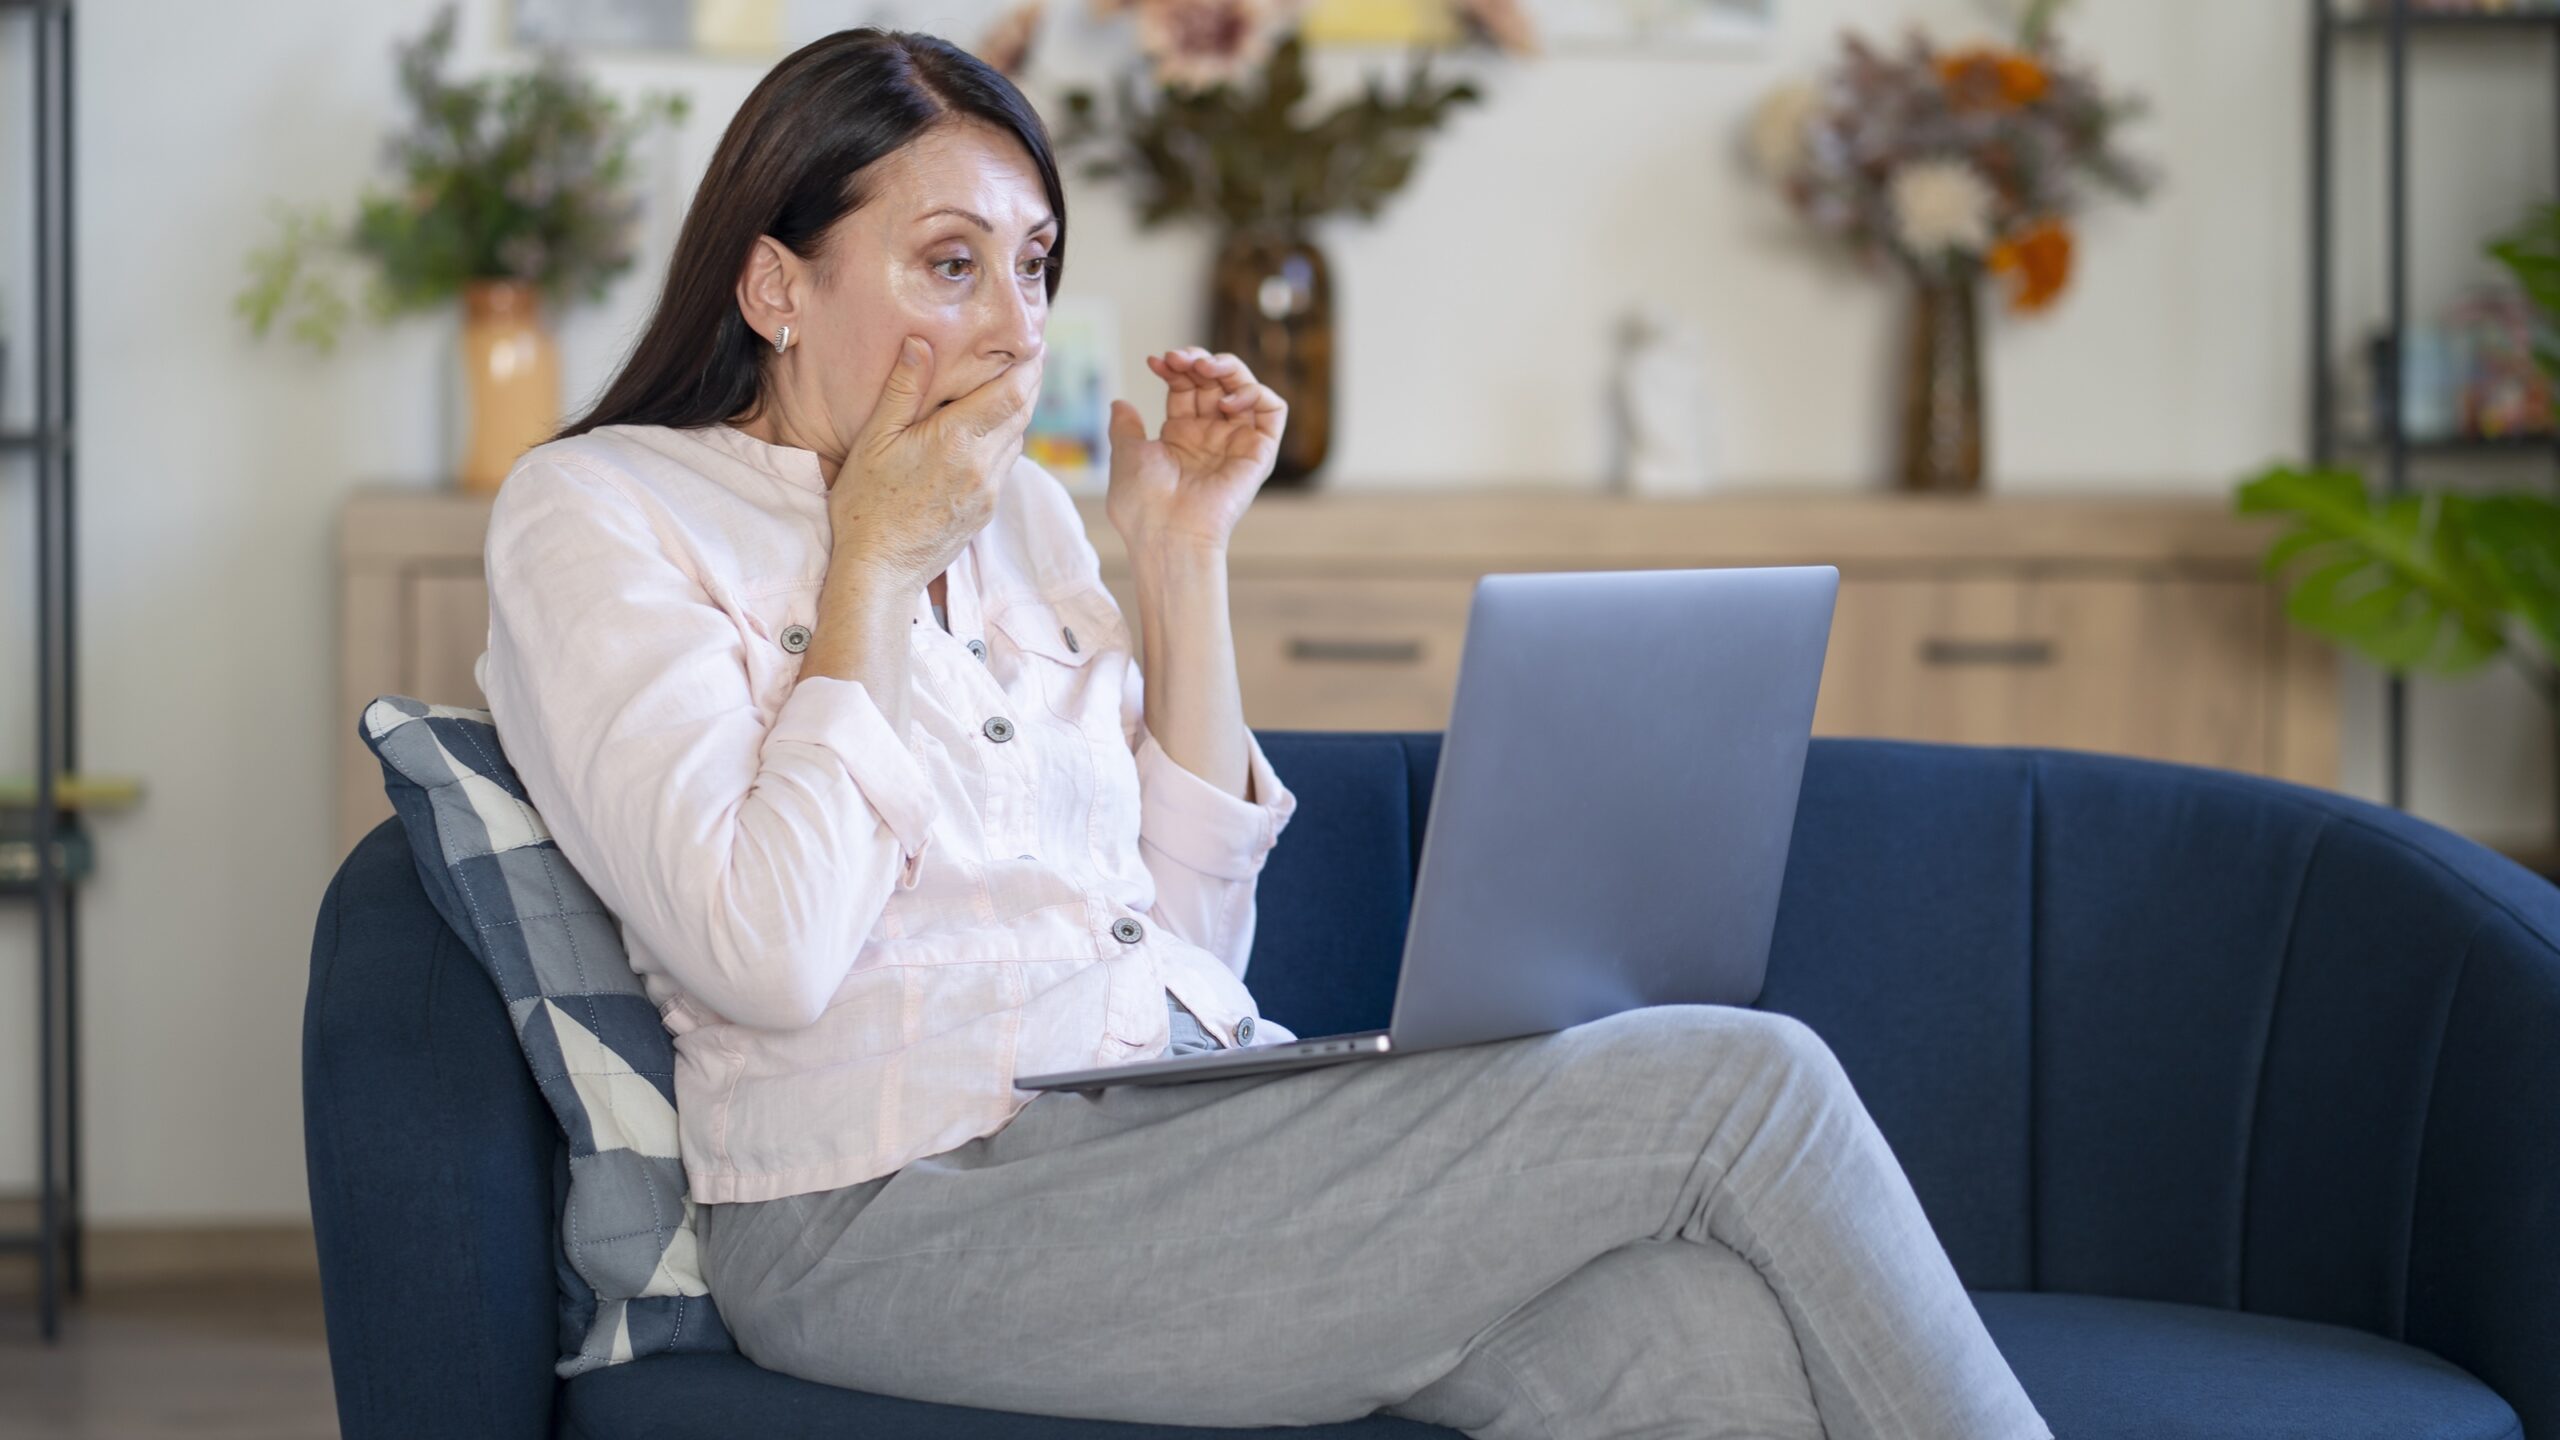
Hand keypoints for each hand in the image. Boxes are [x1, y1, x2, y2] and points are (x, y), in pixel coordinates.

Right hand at [831, 335, 1043, 589]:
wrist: (879, 570)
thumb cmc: (866, 503)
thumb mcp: (875, 439)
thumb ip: (903, 388)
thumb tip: (921, 341)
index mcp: (957, 440)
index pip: (1013, 394)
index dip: (1030, 367)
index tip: (1036, 344)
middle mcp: (983, 465)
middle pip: (1023, 414)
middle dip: (1030, 383)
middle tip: (1031, 356)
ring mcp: (989, 491)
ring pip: (1017, 440)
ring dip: (1019, 412)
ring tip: (1011, 387)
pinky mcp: (986, 510)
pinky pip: (1005, 465)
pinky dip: (1006, 440)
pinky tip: (990, 432)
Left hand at [1104, 346, 1286, 553]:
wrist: (1166, 531)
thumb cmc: (1142, 502)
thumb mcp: (1126, 453)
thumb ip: (1125, 426)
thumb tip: (1120, 402)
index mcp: (1181, 437)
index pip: (1187, 388)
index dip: (1174, 368)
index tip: (1156, 361)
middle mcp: (1210, 437)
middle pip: (1214, 382)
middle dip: (1197, 361)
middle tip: (1178, 358)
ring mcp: (1236, 442)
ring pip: (1245, 388)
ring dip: (1227, 367)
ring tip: (1203, 368)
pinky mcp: (1260, 451)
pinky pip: (1273, 409)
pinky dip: (1255, 392)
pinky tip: (1226, 401)